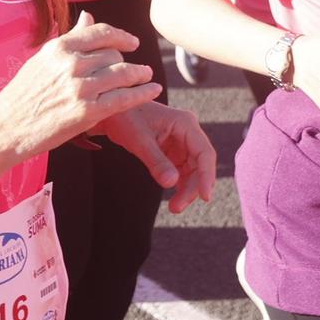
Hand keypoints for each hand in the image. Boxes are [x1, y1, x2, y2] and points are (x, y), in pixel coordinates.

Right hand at [0, 12, 161, 160]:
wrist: (6, 127)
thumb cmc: (22, 94)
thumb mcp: (43, 60)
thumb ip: (70, 39)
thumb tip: (88, 17)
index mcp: (59, 47)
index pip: (100, 32)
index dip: (121, 35)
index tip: (132, 42)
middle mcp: (71, 64)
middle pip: (114, 54)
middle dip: (126, 60)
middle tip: (132, 68)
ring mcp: (80, 88)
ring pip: (123, 74)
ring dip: (140, 74)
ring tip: (147, 76)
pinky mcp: (87, 112)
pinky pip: (124, 98)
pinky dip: (142, 93)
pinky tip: (152, 91)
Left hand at [93, 101, 216, 212]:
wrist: (113, 112)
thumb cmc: (125, 118)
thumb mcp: (139, 140)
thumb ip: (156, 161)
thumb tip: (172, 184)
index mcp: (185, 123)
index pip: (204, 153)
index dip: (207, 176)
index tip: (205, 197)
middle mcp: (188, 132)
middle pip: (200, 165)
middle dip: (192, 188)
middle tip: (177, 207)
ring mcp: (182, 143)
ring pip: (193, 171)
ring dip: (187, 190)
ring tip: (175, 207)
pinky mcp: (174, 152)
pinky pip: (183, 172)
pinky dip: (180, 185)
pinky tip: (174, 199)